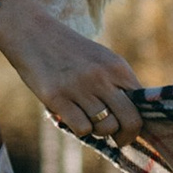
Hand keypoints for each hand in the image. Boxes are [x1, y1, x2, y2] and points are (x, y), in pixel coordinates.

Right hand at [0, 0, 145, 144]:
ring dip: (98, 131)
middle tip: (118, 140)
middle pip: (131, 121)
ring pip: (105, 127)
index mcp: (117, 66)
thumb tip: (133, 119)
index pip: (142, 104)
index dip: (141, 123)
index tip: (133, 131)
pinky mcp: (57, 97)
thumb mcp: (100, 59)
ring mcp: (79, 87)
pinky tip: (71, 117)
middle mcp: (101, 76)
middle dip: (126, 136)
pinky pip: (82, 128)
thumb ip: (117, 83)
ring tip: (87, 119)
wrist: (31, 33)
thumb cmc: (68, 51)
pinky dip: (79, 129)